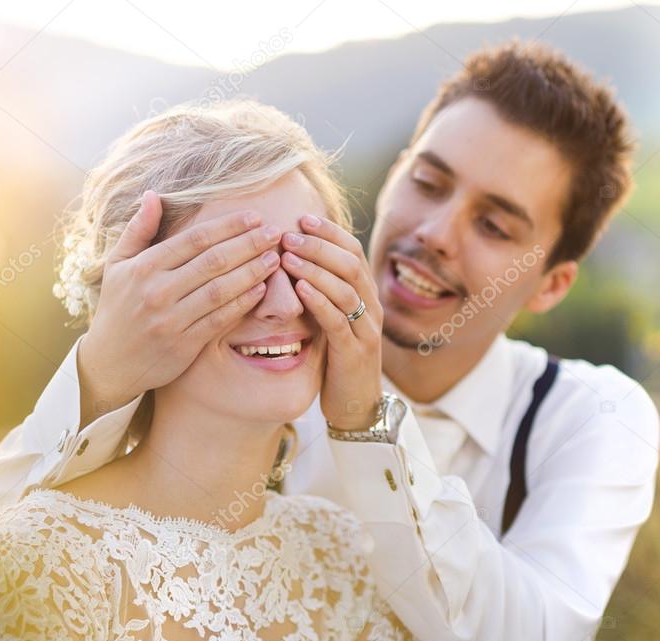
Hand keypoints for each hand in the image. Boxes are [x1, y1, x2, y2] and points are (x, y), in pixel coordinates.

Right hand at [77, 190, 282, 425]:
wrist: (110, 362)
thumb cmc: (118, 306)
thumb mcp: (117, 264)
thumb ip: (138, 229)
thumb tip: (153, 194)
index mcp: (144, 267)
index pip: (194, 239)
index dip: (228, 226)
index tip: (254, 216)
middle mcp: (157, 291)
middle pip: (213, 261)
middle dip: (248, 244)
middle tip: (275, 232)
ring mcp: (171, 319)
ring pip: (220, 290)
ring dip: (252, 272)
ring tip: (274, 258)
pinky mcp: (184, 344)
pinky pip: (220, 319)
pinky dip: (242, 303)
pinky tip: (261, 289)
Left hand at [280, 215, 383, 430]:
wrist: (356, 404)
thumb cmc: (337, 358)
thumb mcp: (331, 318)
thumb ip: (321, 290)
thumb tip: (292, 255)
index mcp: (365, 294)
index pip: (353, 251)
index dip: (329, 232)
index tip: (302, 218)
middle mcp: (371, 307)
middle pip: (351, 264)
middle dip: (320, 245)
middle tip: (288, 234)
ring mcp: (366, 329)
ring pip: (346, 289)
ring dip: (316, 269)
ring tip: (287, 256)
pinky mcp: (355, 352)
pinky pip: (338, 320)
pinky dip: (320, 301)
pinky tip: (301, 288)